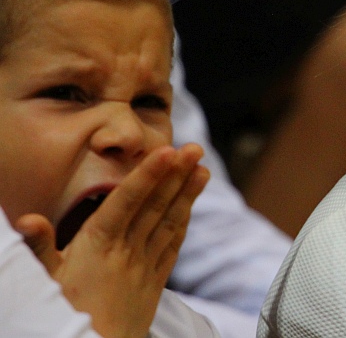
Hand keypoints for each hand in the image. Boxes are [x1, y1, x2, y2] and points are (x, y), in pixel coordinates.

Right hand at [15, 144, 209, 337]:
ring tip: (202, 169)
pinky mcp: (155, 281)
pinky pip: (172, 245)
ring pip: (169, 222)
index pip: (126, 201)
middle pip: (155, 206)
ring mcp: (144, 265)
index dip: (148, 175)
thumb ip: (38, 246)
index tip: (168, 152)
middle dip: (176, 175)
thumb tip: (28, 219)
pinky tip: (190, 206)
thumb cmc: (64, 313)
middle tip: (194, 149)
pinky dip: (182, 222)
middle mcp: (126, 251)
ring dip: (186, 194)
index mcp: (97, 245)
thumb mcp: (45, 280)